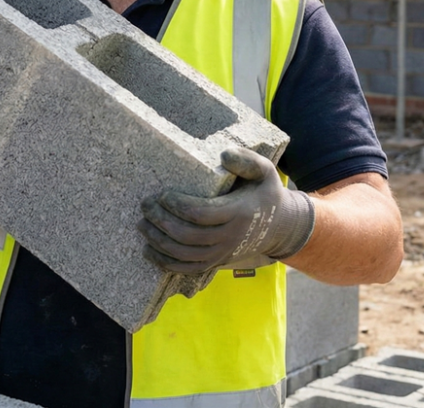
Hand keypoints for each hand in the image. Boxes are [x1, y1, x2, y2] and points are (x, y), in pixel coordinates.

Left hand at [138, 147, 315, 273]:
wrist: (281, 228)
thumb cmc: (266, 193)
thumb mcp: (265, 171)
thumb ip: (247, 160)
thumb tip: (224, 154)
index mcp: (238, 213)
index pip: (201, 214)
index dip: (177, 205)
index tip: (162, 194)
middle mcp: (229, 237)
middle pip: (187, 236)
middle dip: (161, 221)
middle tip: (145, 205)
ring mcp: (222, 254)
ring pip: (184, 255)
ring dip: (158, 241)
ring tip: (142, 224)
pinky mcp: (216, 263)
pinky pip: (187, 269)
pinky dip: (165, 263)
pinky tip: (149, 250)